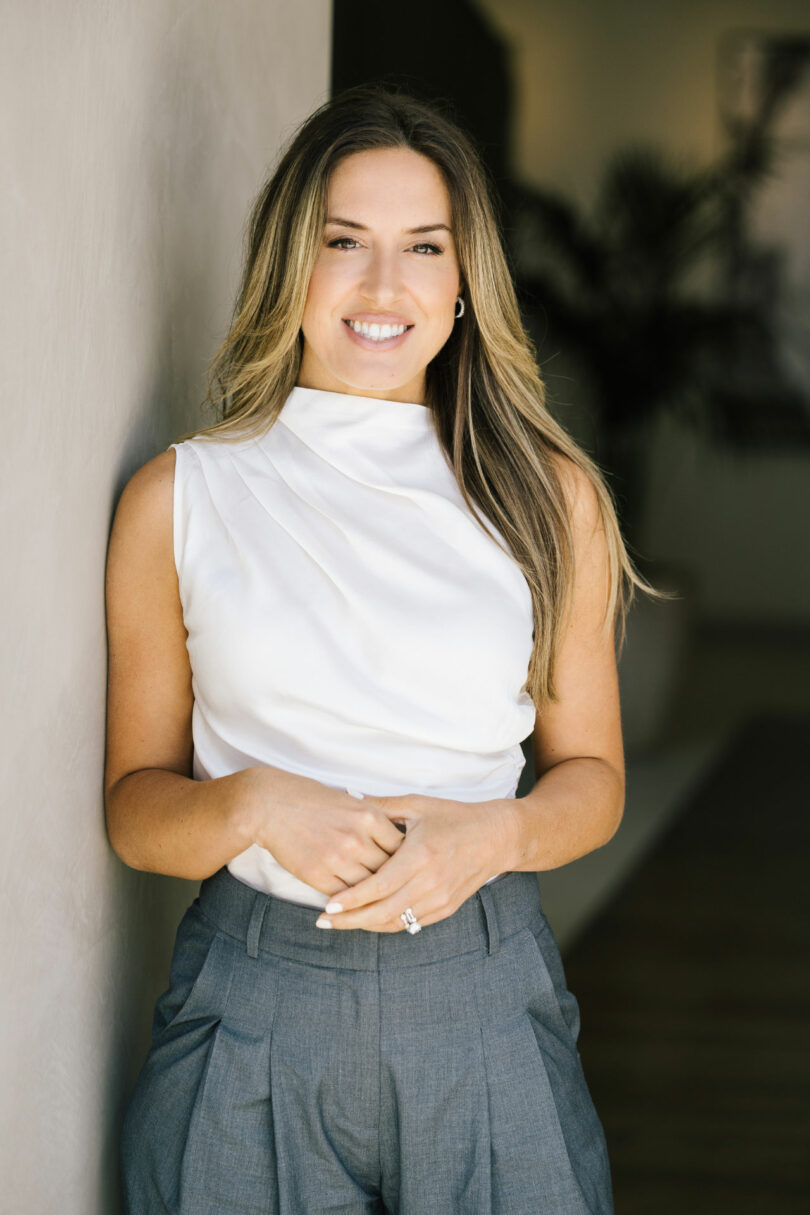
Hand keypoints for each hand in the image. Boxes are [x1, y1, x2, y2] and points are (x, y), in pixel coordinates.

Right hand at [240, 766, 405, 897]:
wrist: (272, 805)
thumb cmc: (312, 800)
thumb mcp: (352, 802)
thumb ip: (376, 821)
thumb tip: (401, 842)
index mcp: (370, 817)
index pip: (401, 848)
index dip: (407, 860)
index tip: (409, 868)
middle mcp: (358, 839)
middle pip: (389, 871)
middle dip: (396, 882)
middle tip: (402, 891)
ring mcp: (338, 859)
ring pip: (369, 889)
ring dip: (375, 897)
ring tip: (383, 904)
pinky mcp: (318, 875)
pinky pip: (345, 898)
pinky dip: (352, 903)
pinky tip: (357, 905)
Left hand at [313, 794, 516, 931]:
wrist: (496, 838)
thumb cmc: (455, 817)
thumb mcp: (419, 805)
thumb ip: (382, 806)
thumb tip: (349, 796)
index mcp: (421, 855)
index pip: (379, 885)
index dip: (352, 898)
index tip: (328, 904)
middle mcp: (430, 882)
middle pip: (383, 911)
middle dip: (350, 920)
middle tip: (323, 921)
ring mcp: (439, 899)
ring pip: (395, 922)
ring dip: (366, 925)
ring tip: (340, 922)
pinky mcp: (445, 908)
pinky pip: (411, 924)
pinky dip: (387, 924)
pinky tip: (368, 919)